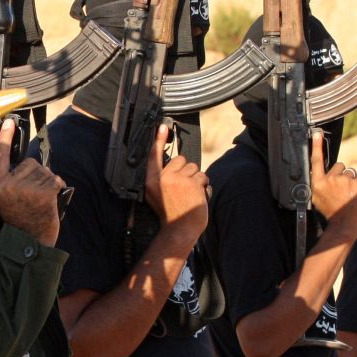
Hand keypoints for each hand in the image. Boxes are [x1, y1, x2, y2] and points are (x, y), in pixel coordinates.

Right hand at [0, 117, 65, 247]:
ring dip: (46, 183)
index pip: (1, 156)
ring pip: (44, 172)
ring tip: (40, 200)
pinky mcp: (44, 192)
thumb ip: (11, 180)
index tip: (9, 122)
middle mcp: (11, 184)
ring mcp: (28, 188)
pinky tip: (50, 200)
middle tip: (32, 195)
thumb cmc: (19, 220)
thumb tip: (26, 165)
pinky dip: (56, 187)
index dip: (5, 137)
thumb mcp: (5, 198)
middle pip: (30, 163)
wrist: (29, 240)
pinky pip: (55, 179)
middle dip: (35, 175)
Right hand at [143, 124, 208, 238]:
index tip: (162, 127)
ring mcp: (178, 179)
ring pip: (195, 168)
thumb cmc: (169, 213)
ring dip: (196, 180)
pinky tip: (197, 198)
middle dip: (186, 171)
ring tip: (190, 194)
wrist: (179, 229)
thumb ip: (161, 179)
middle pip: (181, 160)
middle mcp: (163, 177)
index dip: (159, 140)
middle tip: (183, 188)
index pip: (154, 155)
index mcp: (151, 180)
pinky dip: (204, 187)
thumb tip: (174, 164)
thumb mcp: (155, 195)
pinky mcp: (192, 183)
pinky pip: (203, 177)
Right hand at [309, 131, 356, 230]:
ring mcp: (344, 181)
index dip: (316, 145)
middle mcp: (330, 179)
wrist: (344, 224)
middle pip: (339, 166)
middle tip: (342, 188)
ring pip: (351, 173)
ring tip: (350, 194)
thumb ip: (320, 185)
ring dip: (352, 181)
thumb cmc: (331, 213)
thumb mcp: (317, 199)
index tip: (316, 133)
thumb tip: (323, 177)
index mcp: (317, 183)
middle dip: (342, 174)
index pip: (316, 160)